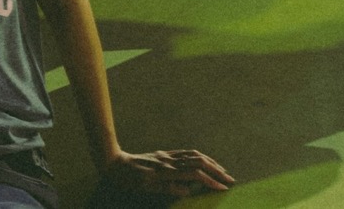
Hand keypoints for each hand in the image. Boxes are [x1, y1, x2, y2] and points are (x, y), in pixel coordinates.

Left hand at [101, 149, 234, 196]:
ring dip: (211, 162)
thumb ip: (168, 188)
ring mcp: (166, 156)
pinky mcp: (163, 154)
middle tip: (230, 180)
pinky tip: (205, 161)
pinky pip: (186, 152)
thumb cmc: (127, 179)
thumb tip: (189, 190)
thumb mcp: (145, 188)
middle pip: (199, 162)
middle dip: (216, 171)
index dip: (210, 181)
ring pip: (194, 155)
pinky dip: (200, 157)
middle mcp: (169, 161)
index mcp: (165, 171)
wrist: (113, 163)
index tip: (222, 188)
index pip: (194, 174)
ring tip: (222, 171)